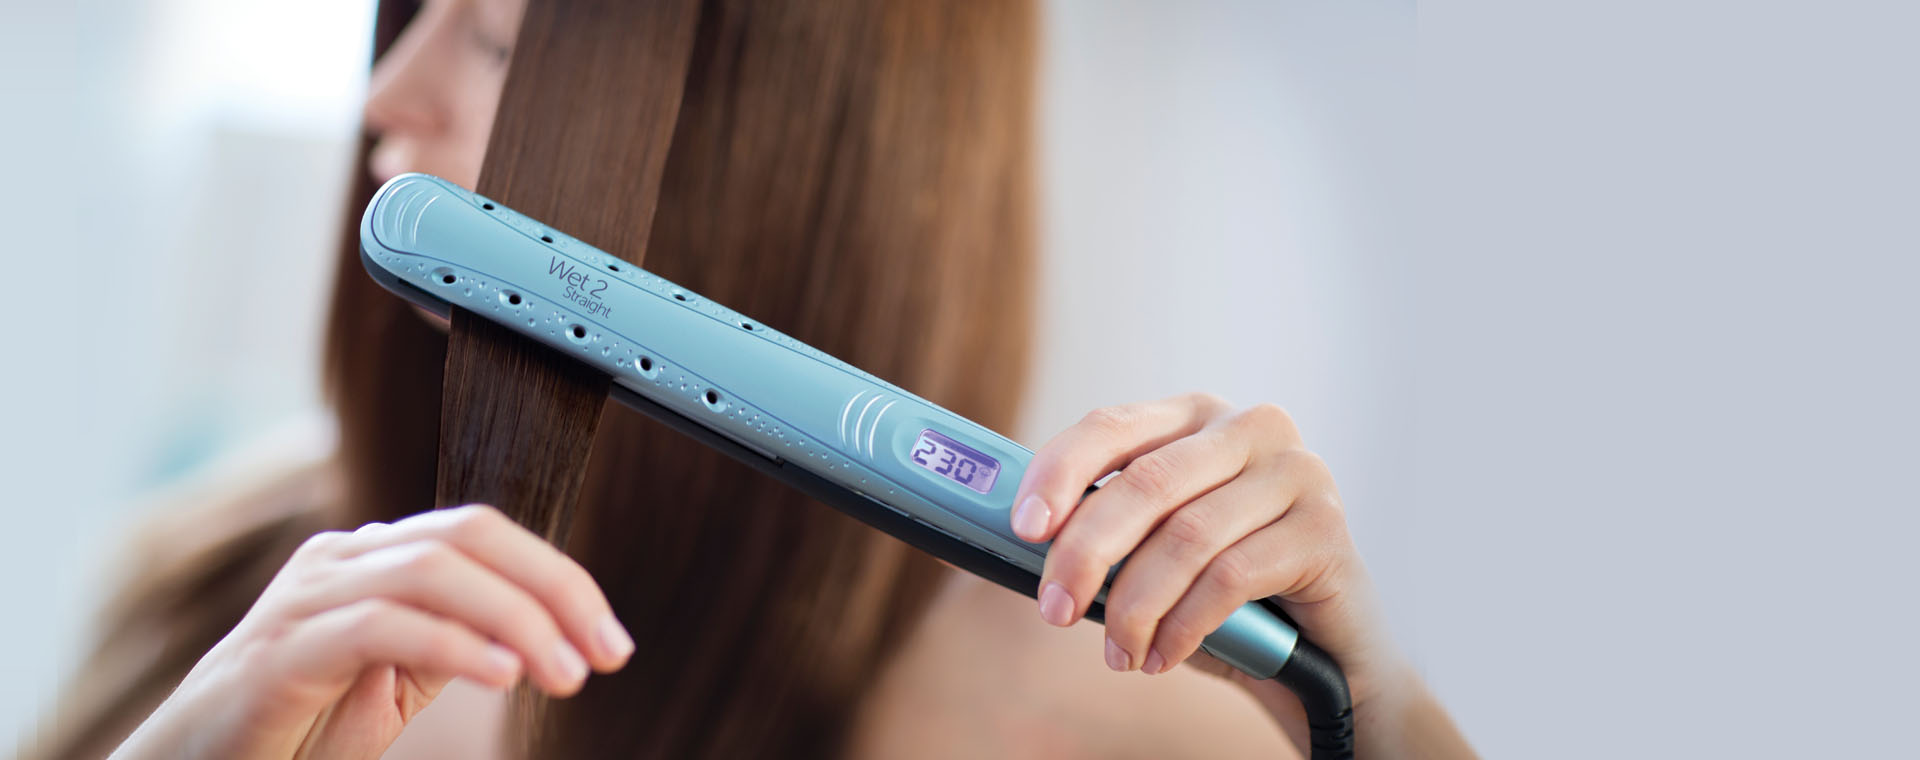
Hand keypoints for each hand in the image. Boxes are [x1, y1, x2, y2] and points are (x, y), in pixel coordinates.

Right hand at [111, 505, 634, 759]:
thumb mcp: (396, 677)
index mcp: (374, 556)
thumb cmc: (296, 725)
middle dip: (553, 590)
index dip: (560, 579)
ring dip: (515, 620)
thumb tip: (547, 632)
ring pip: (430, 571)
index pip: (485, 535)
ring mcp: (305, 598)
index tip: (612, 640)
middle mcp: (340, 560)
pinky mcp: (278, 652)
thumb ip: (457, 639)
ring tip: (564, 673)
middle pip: (468, 536)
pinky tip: (503, 676)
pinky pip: (380, 627)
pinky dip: (453, 646)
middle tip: (605, 654)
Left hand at [1012, 393, 1470, 756]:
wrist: (1325, 654)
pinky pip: (1231, 577)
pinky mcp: (1325, 528)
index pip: (1111, 426)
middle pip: (1145, 483)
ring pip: (1186, 537)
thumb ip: (1105, 533)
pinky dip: (1184, 626)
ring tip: (1118, 653)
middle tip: (1054, 610)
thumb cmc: (1223, 598)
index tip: (1022, 528)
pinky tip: (1162, 656)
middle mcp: (1249, 428)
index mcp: (1195, 416)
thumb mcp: (1153, 555)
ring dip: (1136, 606)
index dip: (1058, 473)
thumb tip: (1022, 542)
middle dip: (1086, 553)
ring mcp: (1296, 472)